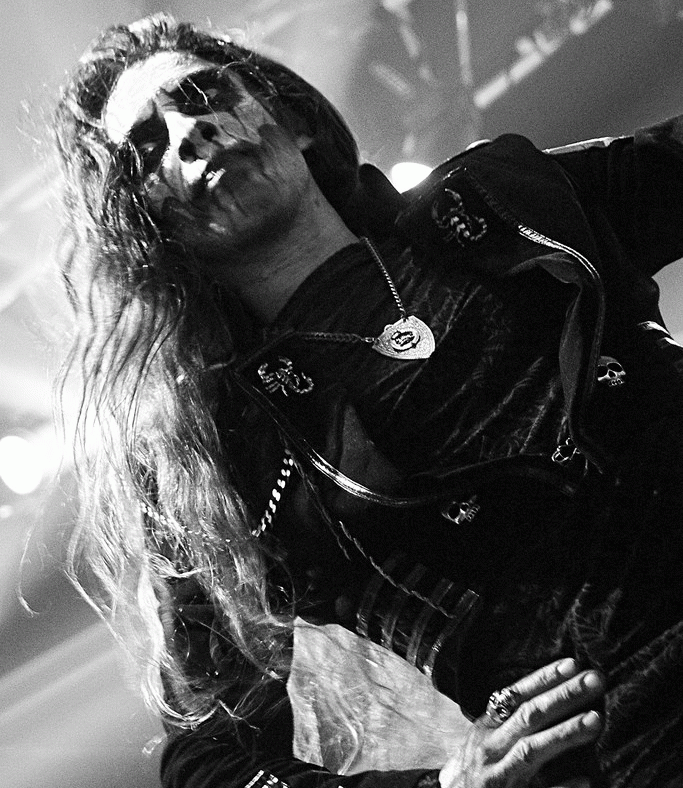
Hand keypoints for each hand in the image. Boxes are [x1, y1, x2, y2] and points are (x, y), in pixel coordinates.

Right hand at [438, 658, 603, 787]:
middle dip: (563, 696)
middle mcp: (490, 748)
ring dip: (564, 733)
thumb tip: (553, 695)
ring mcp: (497, 777)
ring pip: (532, 750)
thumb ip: (511, 723)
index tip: (572, 664)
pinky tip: (585, 780)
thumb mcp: (486, 742)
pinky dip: (561, 787)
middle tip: (594, 680)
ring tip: (596, 720)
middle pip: (529, 716)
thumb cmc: (478, 774)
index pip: (516, 695)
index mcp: (486, 728)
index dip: (543, 679)